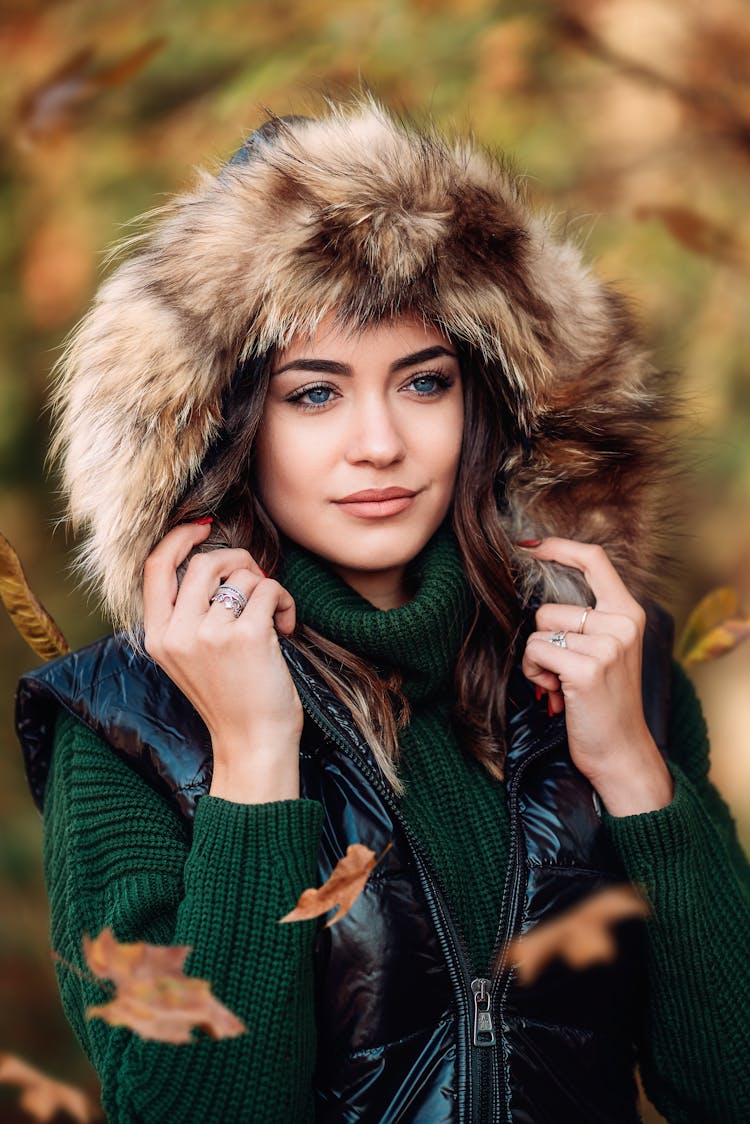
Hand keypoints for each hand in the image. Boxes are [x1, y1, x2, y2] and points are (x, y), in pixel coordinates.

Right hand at [143, 521, 303, 802]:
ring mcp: (209, 634)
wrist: (252, 744)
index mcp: (157, 635)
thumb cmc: (229, 697)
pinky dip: (285, 602)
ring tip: (273, 616)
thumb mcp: (188, 657)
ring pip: (242, 574)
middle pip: (205, 562)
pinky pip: (269, 590)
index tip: (203, 526)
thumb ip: (188, 613)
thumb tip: (214, 557)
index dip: (178, 537)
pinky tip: (287, 628)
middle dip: (239, 560)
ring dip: (265, 587)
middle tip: (258, 582)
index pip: (155, 567)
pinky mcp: (246, 636)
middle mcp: (177, 632)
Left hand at [518, 538, 673, 815]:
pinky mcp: (587, 668)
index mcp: (629, 614)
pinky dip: (535, 673)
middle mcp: (622, 624)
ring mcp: (607, 645)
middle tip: (561, 671)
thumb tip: (541, 595)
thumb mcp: (606, 651)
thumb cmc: (604, 702)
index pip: (594, 560)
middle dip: (542, 640)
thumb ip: (587, 620)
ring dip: (537, 661)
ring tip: (560, 683)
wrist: (621, 751)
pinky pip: (536, 652)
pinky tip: (555, 693)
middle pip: (549, 608)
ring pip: (538, 632)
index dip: (558, 547)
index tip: (528, 544)